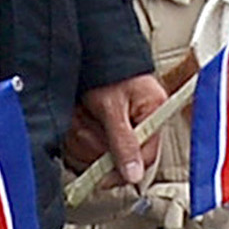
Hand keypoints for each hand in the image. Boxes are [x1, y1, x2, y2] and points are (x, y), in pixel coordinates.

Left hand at [72, 72, 170, 197]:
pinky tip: (76, 120)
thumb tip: (135, 174)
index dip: (121, 170)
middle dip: (94, 144)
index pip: (145, 158)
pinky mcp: (100, 132)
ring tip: (80, 114)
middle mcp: (139, 125)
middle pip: (117, 161)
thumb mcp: (112, 106)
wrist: (88, 53)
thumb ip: (123, 142)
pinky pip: (84, 151)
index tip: (101, 174)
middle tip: (85, 122)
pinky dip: (74, 139)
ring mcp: (119, 130)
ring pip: (97, 157)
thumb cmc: (104, 72)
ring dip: (82, 138)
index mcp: (153, 115)